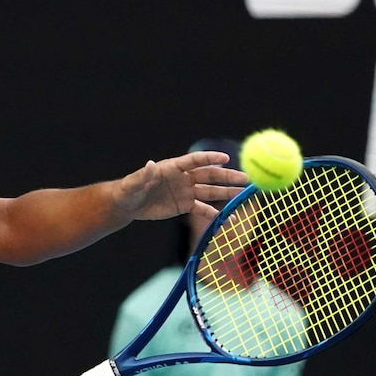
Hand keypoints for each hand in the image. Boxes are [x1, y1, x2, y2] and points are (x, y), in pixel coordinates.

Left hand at [115, 150, 247, 220]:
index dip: (210, 158)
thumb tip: (150, 164)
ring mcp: (186, 191)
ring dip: (227, 193)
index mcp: (173, 167)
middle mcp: (183, 178)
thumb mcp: (134, 183)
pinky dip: (216, 214)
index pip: (195, 160)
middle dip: (227, 176)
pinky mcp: (185, 206)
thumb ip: (143, 175)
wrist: (129, 204)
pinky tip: (229, 218)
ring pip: (211, 191)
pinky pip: (204, 209)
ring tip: (245, 193)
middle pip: (209, 175)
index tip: (226, 157)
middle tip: (246, 178)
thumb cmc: (129, 190)